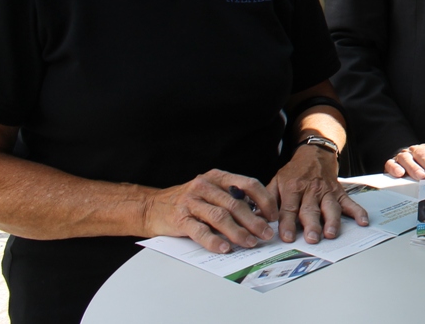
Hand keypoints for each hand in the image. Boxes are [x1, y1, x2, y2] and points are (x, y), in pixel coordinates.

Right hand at [141, 170, 277, 253]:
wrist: (151, 207)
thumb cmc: (189, 201)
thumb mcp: (211, 192)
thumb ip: (231, 198)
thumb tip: (260, 215)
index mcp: (217, 177)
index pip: (248, 184)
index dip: (264, 200)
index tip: (273, 216)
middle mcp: (204, 186)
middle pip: (236, 203)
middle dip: (254, 221)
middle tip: (266, 234)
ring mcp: (191, 202)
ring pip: (220, 217)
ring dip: (238, 232)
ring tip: (250, 243)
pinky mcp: (179, 219)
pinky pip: (199, 231)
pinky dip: (214, 240)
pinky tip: (225, 248)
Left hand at [269, 145, 368, 243]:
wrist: (314, 153)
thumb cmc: (293, 172)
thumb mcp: (276, 181)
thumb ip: (267, 200)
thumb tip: (257, 219)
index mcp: (292, 188)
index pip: (289, 208)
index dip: (287, 223)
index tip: (287, 237)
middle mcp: (310, 190)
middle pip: (310, 210)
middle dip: (312, 225)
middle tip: (312, 239)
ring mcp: (326, 191)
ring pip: (330, 207)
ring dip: (332, 221)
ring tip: (331, 234)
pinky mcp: (338, 192)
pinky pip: (349, 203)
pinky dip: (357, 212)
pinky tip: (362, 221)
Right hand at [384, 143, 424, 179]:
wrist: (402, 168)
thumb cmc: (424, 172)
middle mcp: (418, 150)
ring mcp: (404, 155)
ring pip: (408, 158)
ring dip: (415, 168)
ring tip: (422, 177)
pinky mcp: (392, 163)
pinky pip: (391, 164)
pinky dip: (395, 168)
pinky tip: (400, 174)